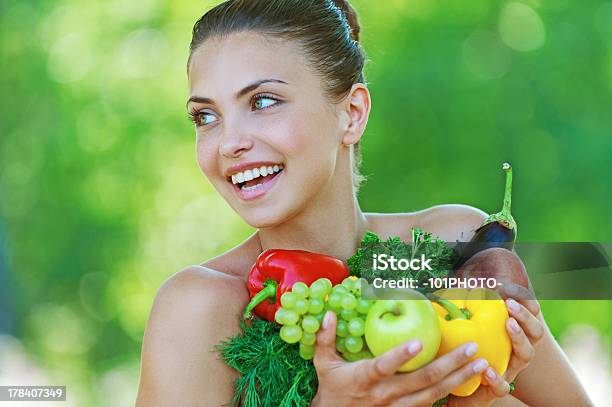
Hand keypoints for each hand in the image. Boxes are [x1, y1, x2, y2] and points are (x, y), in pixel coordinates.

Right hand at [311, 311, 489, 406]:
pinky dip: (452, 393)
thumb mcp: (324, 363)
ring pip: (433, 394)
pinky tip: (468, 381)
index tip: (418, 342)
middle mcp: (385, 394)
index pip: (383, 366)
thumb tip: (329, 313)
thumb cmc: (333, 387)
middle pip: (421, 380)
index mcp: (365, 378)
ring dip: (458, 379)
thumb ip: (325, 338)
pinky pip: (432, 404)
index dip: (400, 356)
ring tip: (480, 364)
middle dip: (449, 364)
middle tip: (471, 347)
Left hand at [447, 291, 544, 406]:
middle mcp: (515, 351)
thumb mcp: (459, 324)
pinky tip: (487, 369)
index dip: (527, 301)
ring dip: (519, 338)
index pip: (528, 314)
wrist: (457, 390)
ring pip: (526, 356)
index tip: (515, 288)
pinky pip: (502, 387)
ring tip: (508, 324)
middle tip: (510, 304)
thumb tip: (441, 279)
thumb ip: (456, 304)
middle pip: (535, 332)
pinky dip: (497, 378)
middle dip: (526, 316)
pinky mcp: (494, 390)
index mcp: (510, 333)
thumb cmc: (461, 350)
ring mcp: (509, 370)